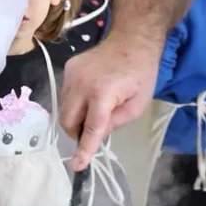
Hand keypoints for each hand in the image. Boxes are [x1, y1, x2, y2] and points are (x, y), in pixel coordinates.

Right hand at [58, 36, 158, 169]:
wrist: (132, 39)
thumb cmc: (141, 73)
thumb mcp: (138, 105)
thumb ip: (115, 123)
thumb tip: (95, 135)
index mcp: (103, 93)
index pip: (91, 128)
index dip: (84, 148)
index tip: (76, 166)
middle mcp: (81, 83)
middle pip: (68, 120)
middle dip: (78, 132)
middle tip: (94, 130)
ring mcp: (71, 74)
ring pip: (64, 109)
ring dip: (77, 117)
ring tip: (95, 108)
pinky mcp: (68, 69)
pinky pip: (65, 95)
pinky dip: (75, 102)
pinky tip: (90, 94)